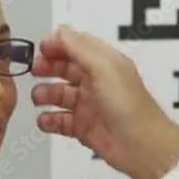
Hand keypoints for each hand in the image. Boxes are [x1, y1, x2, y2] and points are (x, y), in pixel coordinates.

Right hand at [31, 26, 178, 178]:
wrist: (142, 146)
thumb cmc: (131, 108)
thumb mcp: (104, 68)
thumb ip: (79, 48)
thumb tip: (60, 32)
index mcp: (105, 63)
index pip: (76, 45)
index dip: (57, 45)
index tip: (41, 49)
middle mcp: (97, 82)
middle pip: (64, 68)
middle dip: (47, 67)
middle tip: (36, 71)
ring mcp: (90, 105)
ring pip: (59, 95)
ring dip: (45, 94)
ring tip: (39, 98)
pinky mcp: (84, 127)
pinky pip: (59, 121)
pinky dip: (49, 120)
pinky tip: (46, 119)